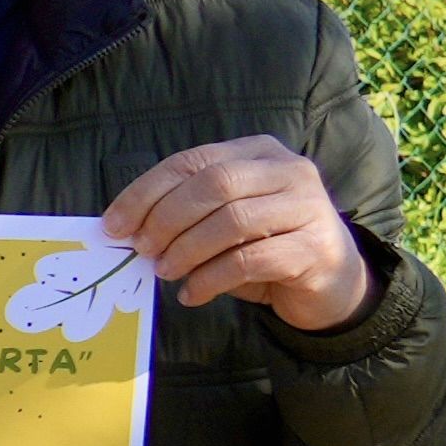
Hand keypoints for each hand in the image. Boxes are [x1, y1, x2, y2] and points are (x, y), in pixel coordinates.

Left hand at [104, 140, 372, 331]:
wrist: (331, 283)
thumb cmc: (266, 248)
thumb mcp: (223, 222)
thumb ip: (186, 215)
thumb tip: (125, 229)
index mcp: (259, 152)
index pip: (192, 161)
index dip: (146, 192)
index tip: (113, 225)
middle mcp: (289, 170)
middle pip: (214, 184)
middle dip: (167, 218)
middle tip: (142, 250)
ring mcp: (307, 207)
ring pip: (233, 220)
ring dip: (187, 249)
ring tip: (166, 272)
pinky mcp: (315, 248)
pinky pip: (251, 260)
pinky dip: (211, 279)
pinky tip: (193, 293)